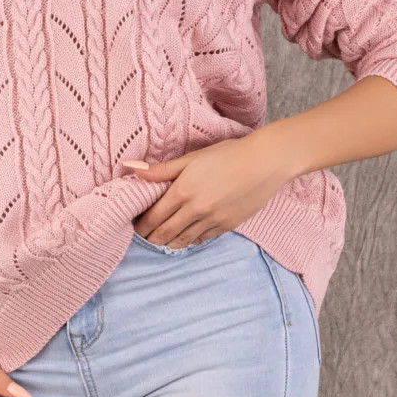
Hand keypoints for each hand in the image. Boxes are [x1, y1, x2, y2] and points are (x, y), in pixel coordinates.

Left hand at [123, 124, 296, 246]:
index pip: (153, 217)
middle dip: (151, 237)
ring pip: (182, 241)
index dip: (141, 225)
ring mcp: (212, 221)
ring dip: (168, 242)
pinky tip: (184, 235)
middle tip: (144, 236)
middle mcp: (195, 210)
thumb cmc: (228, 154)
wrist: (266, 162)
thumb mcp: (192, 158)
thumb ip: (161, 169)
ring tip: (161, 238)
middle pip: (164, 234)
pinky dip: (189, 239)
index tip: (135, 225)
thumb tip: (130, 168)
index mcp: (183, 191)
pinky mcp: (226, 226)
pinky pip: (201, 239)